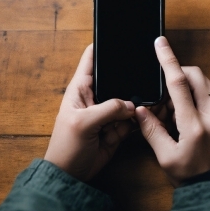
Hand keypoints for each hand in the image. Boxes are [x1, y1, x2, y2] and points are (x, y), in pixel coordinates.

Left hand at [44, 44, 135, 180]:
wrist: (71, 175)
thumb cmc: (66, 147)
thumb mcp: (84, 123)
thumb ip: (109, 108)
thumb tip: (131, 104)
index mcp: (80, 88)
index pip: (91, 59)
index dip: (103, 46)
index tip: (118, 36)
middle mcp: (95, 97)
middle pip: (117, 78)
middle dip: (129, 79)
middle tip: (143, 77)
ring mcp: (107, 112)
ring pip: (127, 99)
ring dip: (135, 103)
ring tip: (142, 105)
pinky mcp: (116, 127)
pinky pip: (131, 117)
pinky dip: (137, 119)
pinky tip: (141, 118)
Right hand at [135, 36, 209, 186]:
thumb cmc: (191, 175)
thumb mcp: (165, 157)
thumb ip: (151, 130)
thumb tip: (140, 109)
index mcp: (194, 127)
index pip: (178, 84)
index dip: (168, 60)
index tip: (161, 43)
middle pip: (196, 76)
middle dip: (181, 74)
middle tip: (171, 92)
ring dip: (195, 87)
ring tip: (186, 110)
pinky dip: (209, 96)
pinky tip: (202, 113)